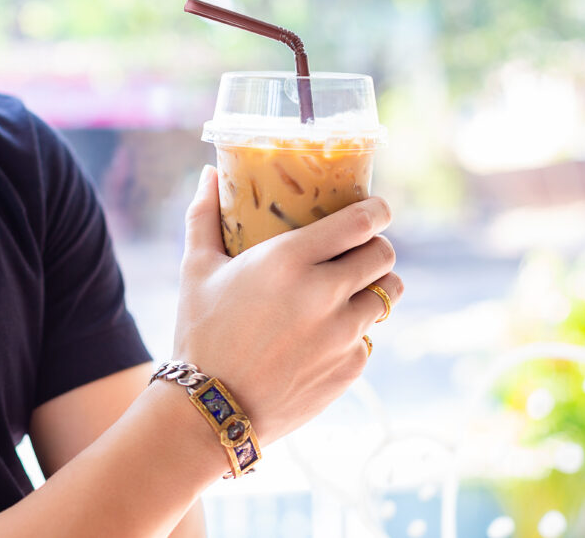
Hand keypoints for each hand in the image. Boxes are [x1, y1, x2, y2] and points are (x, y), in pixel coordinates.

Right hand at [173, 165, 402, 443]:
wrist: (210, 410)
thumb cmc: (200, 333)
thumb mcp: (196, 269)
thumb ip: (203, 215)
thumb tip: (209, 173)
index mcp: (290, 260)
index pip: (363, 221)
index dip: (378, 210)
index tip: (376, 210)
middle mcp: (325, 293)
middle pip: (383, 254)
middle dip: (374, 247)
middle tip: (356, 252)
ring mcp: (343, 334)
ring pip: (388, 295)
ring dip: (375, 287)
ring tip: (351, 292)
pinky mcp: (351, 368)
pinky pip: (370, 337)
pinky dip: (356, 330)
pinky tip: (327, 335)